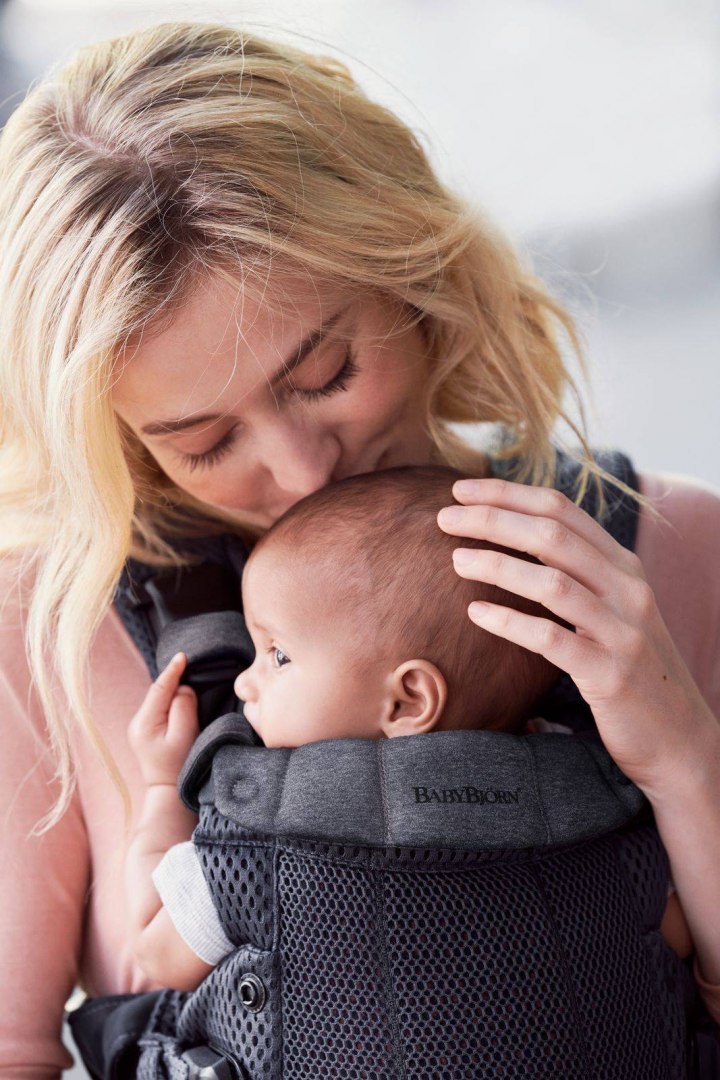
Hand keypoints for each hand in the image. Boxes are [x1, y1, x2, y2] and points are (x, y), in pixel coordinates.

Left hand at [127, 652, 198, 786]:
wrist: (168, 792)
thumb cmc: (179, 766)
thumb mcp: (184, 735)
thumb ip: (183, 707)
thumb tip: (183, 689)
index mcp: (144, 722)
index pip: (159, 688)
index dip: (172, 671)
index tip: (183, 655)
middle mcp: (137, 722)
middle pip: (158, 692)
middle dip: (173, 680)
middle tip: (192, 668)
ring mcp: (140, 728)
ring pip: (159, 700)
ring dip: (173, 692)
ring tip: (189, 683)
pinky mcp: (146, 732)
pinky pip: (160, 709)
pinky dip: (170, 702)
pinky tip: (180, 701)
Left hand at [437, 477, 717, 799]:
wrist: (679, 737)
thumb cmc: (629, 668)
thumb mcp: (612, 608)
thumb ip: (576, 572)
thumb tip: (513, 536)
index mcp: (623, 565)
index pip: (561, 509)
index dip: (508, 494)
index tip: (461, 490)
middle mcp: (628, 589)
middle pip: (552, 535)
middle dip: (493, 520)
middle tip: (443, 518)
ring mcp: (623, 631)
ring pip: (553, 582)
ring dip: (498, 565)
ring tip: (456, 561)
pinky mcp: (611, 674)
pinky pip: (553, 640)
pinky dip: (510, 623)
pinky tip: (475, 613)